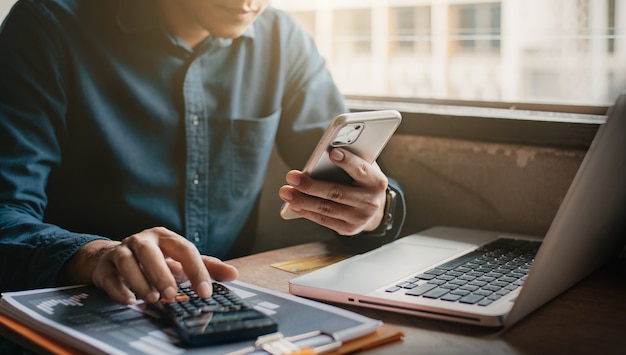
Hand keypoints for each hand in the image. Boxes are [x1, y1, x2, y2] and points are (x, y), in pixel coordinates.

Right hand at [60, 227, 238, 304]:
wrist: (114, 258)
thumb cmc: (155, 260)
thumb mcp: (181, 261)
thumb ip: (206, 267)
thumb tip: (234, 274)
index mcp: (165, 237)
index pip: (184, 249)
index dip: (196, 270)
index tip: (205, 292)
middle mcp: (142, 240)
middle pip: (151, 252)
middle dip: (162, 274)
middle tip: (171, 294)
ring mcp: (121, 250)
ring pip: (127, 262)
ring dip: (140, 282)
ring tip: (152, 299)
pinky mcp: (105, 265)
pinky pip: (109, 276)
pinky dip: (119, 289)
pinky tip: (130, 301)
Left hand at [279, 148, 387, 235]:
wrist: (373, 207)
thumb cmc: (361, 179)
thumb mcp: (362, 167)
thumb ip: (349, 160)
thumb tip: (324, 154)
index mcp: (377, 181)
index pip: (361, 170)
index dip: (348, 162)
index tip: (332, 153)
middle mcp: (371, 202)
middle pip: (337, 192)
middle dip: (311, 185)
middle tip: (292, 177)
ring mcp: (360, 218)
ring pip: (327, 208)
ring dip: (302, 200)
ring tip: (286, 192)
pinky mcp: (348, 229)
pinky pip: (324, 220)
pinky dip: (307, 212)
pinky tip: (293, 205)